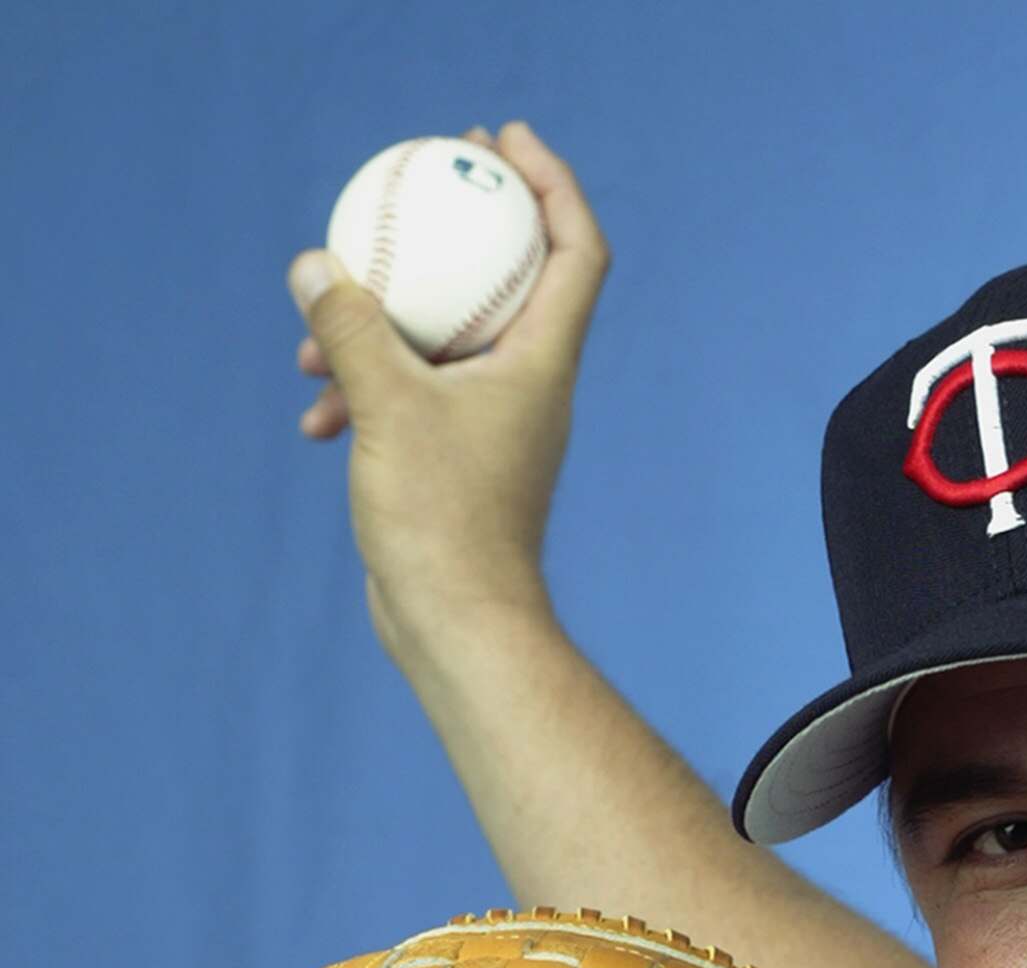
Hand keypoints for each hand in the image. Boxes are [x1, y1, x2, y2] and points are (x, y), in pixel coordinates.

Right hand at [287, 122, 608, 661]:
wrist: (458, 629)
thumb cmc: (443, 526)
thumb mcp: (388, 411)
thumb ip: (351, 330)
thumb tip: (314, 266)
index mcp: (540, 363)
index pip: (575, 251)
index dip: (551, 182)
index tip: (500, 142)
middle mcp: (528, 387)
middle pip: (511, 278)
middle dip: (466, 222)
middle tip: (423, 174)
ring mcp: (494, 424)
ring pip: (445, 340)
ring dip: (385, 321)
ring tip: (319, 330)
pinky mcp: (457, 460)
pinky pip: (415, 395)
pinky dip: (370, 388)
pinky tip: (318, 408)